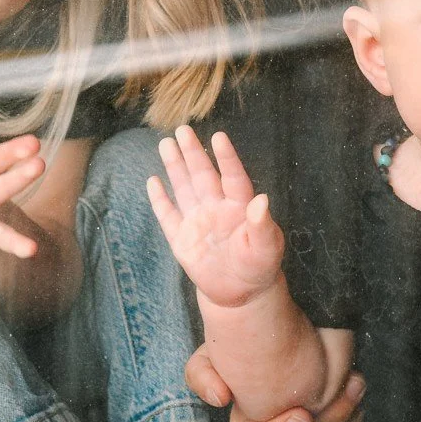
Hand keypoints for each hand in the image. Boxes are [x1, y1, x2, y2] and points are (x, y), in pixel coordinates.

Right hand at [148, 127, 285, 309]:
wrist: (241, 292)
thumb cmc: (260, 265)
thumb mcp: (267, 248)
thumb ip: (262, 226)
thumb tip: (263, 200)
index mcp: (240, 206)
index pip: (232, 177)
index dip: (226, 158)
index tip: (218, 137)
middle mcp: (217, 207)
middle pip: (203, 175)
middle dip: (192, 153)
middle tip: (182, 129)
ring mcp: (198, 221)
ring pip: (184, 188)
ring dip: (175, 167)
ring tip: (166, 143)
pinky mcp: (182, 239)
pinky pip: (168, 216)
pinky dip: (160, 200)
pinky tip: (153, 180)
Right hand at [186, 347, 365, 421]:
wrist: (288, 311)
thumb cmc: (247, 331)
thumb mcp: (214, 350)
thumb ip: (202, 375)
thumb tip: (221, 398)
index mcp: (246, 417)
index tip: (301, 416)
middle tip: (344, 394)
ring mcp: (302, 420)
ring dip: (343, 415)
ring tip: (356, 383)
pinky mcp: (328, 412)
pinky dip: (352, 419)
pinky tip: (356, 387)